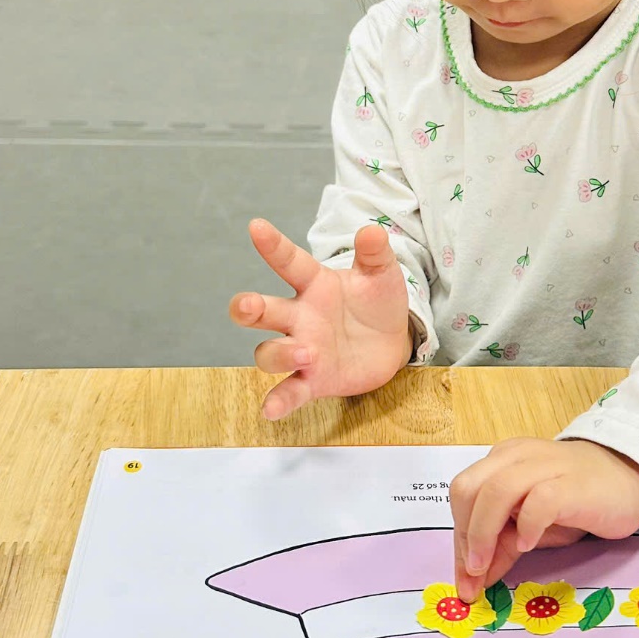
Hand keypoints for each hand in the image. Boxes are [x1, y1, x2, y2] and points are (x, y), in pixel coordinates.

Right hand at [230, 218, 412, 420]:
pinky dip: (278, 402)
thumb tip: (372, 231)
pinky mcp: (312, 380)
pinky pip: (289, 392)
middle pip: (263, 311)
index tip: (256, 226)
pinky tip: (269, 412)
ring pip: (270, 353)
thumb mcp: (382, 274)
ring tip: (306, 353)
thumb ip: (375, 254)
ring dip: (280, 354)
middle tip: (247, 305)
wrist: (391, 342)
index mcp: (314, 284)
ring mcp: (302, 350)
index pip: (289, 262)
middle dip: (248, 308)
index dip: (273, 245)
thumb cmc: (377, 301)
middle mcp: (300, 317)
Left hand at [450, 439, 638, 601]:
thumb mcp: (531, 525)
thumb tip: (474, 579)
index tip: (464, 580)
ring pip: (495, 491)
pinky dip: (526, 525)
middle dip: (464, 536)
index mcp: (501, 461)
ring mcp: (544, 466)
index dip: (458, 541)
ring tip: (488, 566)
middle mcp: (516, 457)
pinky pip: (538, 501)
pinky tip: (528, 544)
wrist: (631, 477)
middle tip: (474, 574)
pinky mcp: (572, 484)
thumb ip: (502, 545)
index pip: (463, 497)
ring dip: (483, 534)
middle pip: (468, 489)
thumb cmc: (577, 499)